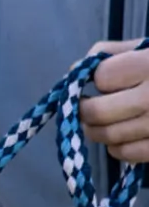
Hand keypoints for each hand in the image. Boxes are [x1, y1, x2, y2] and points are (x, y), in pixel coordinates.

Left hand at [84, 41, 148, 162]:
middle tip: (85, 107)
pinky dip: (117, 147)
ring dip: (96, 130)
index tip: (97, 81)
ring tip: (99, 122)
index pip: (102, 77)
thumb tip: (77, 69)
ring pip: (109, 135)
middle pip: (99, 112)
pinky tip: (121, 136)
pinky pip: (128, 153)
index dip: (94, 79)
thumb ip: (112, 53)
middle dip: (84, 110)